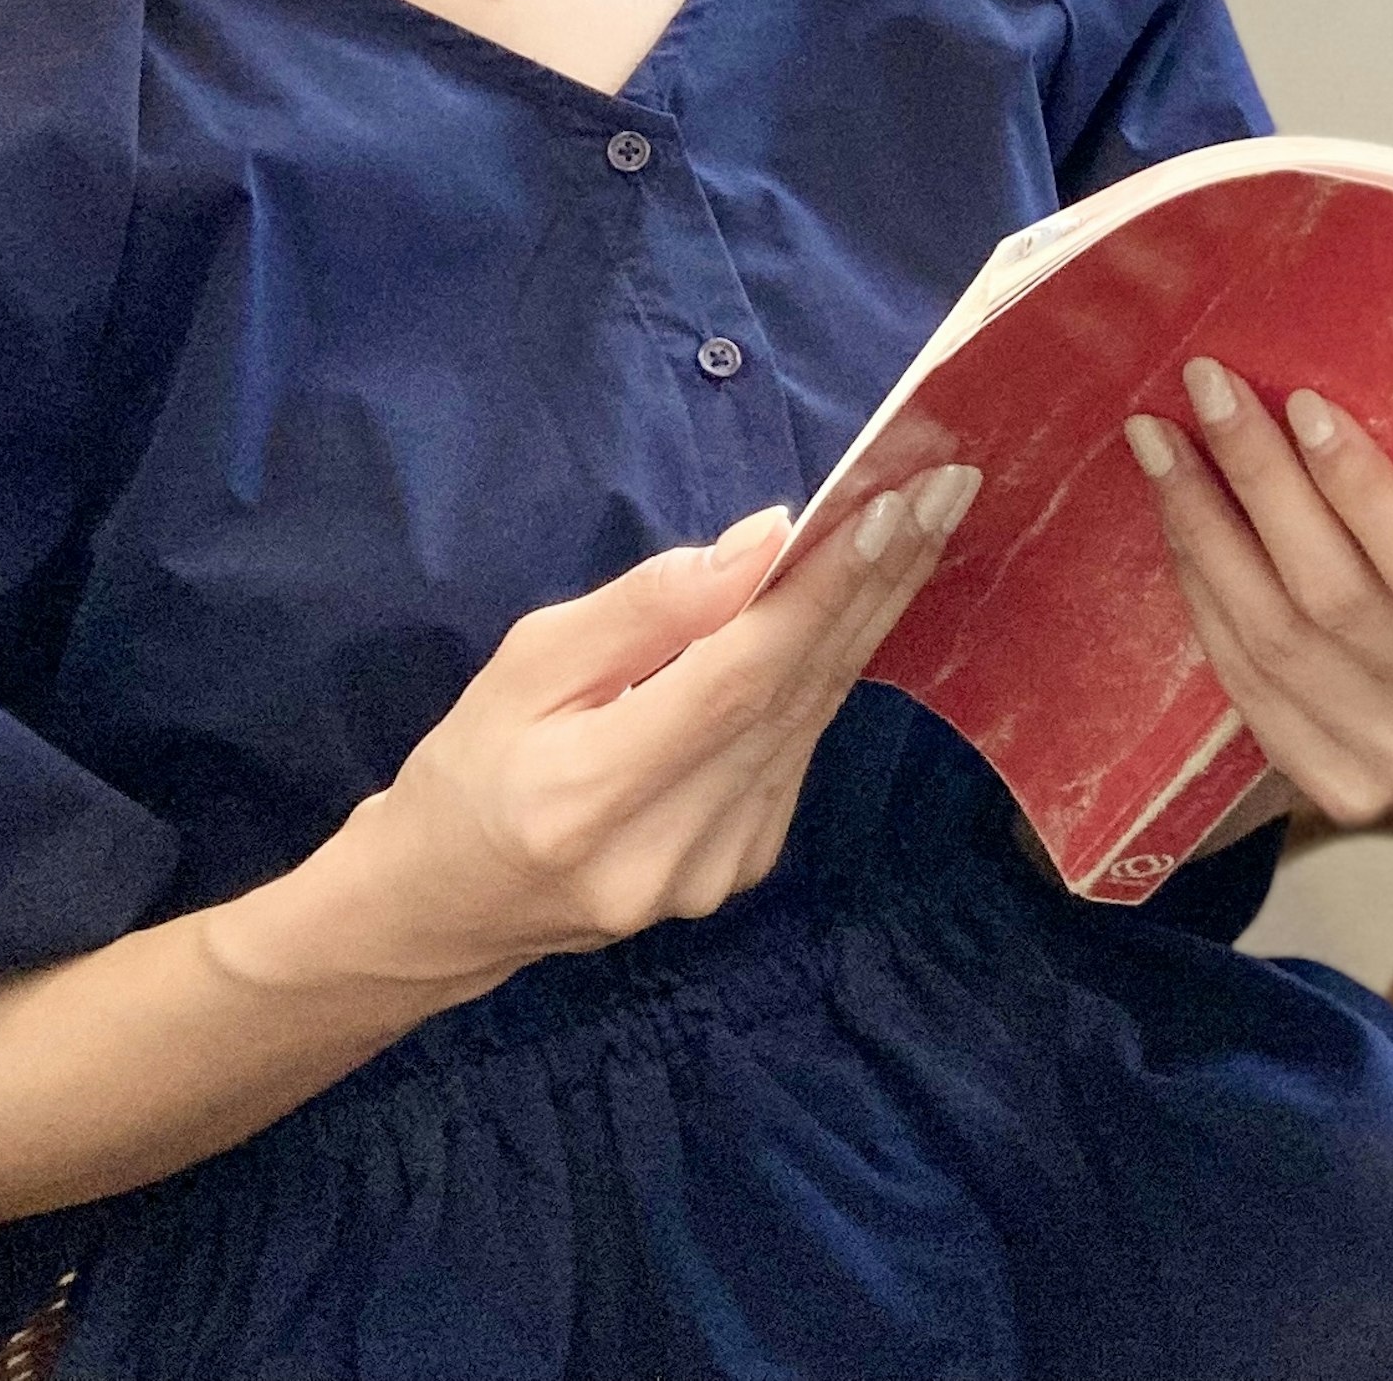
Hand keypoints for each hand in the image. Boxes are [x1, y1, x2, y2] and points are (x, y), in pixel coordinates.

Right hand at [240, 467, 979, 996]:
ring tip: (928, 518)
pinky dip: (832, 663)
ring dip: (873, 612)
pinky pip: (799, 744)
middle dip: (878, 580)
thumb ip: (646, 607)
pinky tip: (868, 595)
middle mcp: (671, 849)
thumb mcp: (525, 662)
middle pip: (797, 694)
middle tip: (944, 485)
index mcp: (591, 796)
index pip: (739, 678)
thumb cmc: (470, 767)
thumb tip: (764, 541)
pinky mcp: (743, 867)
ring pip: (813, 716)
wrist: (448, 907)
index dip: (821, 589)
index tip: (889, 502)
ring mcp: (716, 872)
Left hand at [1129, 356, 1392, 827]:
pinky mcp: (1341, 788)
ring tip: (1161, 442)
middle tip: (1208, 389)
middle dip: (1259, 482)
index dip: (1362, 490)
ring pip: (1275, 642)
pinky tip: (1176, 521)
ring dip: (1204, 529)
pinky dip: (1200, 594)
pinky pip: (1245, 685)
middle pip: (1335, 600)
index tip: (1302, 404)